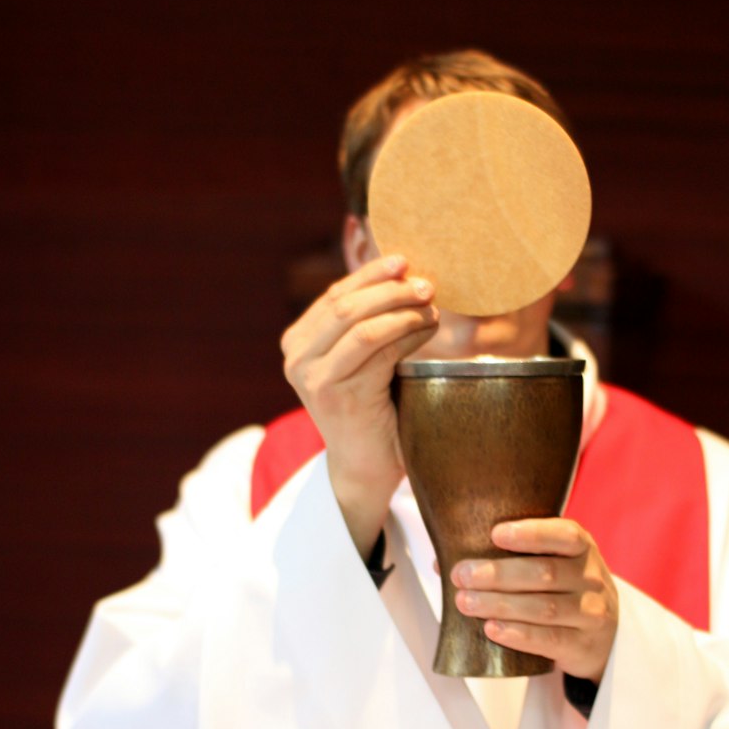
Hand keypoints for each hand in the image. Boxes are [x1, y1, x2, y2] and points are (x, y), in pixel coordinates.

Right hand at [280, 255, 436, 556]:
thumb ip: (366, 322)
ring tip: (431, 305)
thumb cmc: (373, 409)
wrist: (367, 468)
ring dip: (401, 309)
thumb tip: (399, 270)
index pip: (335, 295)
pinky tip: (428, 329)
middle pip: (344, 304)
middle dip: (388, 288)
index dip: (370, 274)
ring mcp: (312, 376)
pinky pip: (375, 348)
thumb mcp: (363, 358)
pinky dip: (407, 332)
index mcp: (299, 342)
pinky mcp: (334, 392)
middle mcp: (296, 357)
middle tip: (425, 283)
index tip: (404, 261)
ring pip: (359, 323)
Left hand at [450, 519, 618, 683]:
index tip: (495, 534)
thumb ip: (509, 558)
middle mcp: (591, 578)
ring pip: (543, 609)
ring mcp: (591, 613)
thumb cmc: (566, 590)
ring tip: (465, 602)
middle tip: (462, 575)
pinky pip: (549, 640)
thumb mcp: (555, 565)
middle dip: (498, 574)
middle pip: (545, 574)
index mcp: (582, 548)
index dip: (530, 533)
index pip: (563, 535)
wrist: (607, 635)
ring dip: (499, 605)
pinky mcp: (582, 645)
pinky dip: (518, 635)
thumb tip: (444, 562)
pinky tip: (492, 629)